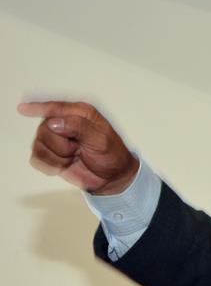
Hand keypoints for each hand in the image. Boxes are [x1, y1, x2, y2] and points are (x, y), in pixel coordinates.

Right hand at [19, 101, 138, 194]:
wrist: (112, 177)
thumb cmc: (111, 155)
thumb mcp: (101, 139)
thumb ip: (79, 127)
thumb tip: (54, 123)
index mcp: (79, 113)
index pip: (54, 108)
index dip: (38, 108)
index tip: (23, 109)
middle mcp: (64, 123)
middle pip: (44, 130)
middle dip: (62, 145)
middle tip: (79, 150)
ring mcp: (54, 139)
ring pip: (39, 145)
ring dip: (58, 157)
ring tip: (74, 157)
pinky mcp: (48, 154)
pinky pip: (36, 159)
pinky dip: (51, 165)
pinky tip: (64, 165)